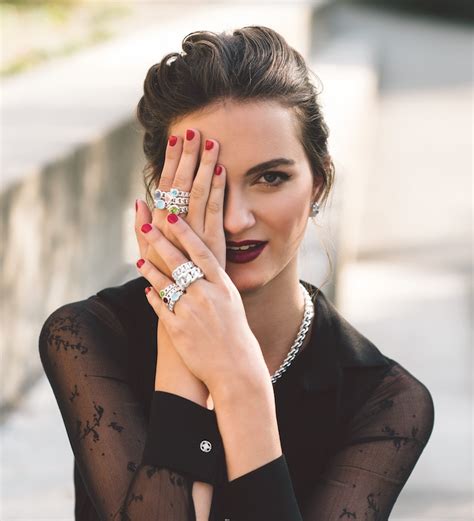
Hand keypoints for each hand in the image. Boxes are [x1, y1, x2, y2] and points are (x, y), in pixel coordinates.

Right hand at [135, 129, 225, 276]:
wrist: (185, 307)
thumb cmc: (166, 281)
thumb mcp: (148, 256)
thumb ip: (142, 229)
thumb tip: (139, 202)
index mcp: (159, 225)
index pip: (166, 186)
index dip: (171, 161)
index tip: (175, 138)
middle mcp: (173, 226)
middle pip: (181, 184)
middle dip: (187, 155)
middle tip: (193, 130)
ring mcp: (193, 233)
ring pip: (198, 192)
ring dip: (204, 166)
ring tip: (210, 142)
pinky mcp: (212, 242)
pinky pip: (215, 211)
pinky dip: (218, 189)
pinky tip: (221, 170)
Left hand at [136, 214, 269, 397]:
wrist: (236, 368)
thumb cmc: (236, 334)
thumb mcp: (232, 302)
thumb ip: (217, 283)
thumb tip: (204, 266)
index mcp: (222, 285)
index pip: (201, 252)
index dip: (185, 233)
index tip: (172, 217)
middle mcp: (206, 294)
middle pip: (179, 262)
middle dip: (160, 242)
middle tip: (146, 226)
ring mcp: (191, 311)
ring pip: (164, 283)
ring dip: (150, 270)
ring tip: (140, 260)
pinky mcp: (177, 329)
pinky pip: (160, 306)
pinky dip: (152, 297)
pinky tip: (146, 289)